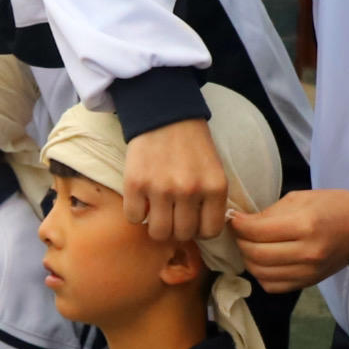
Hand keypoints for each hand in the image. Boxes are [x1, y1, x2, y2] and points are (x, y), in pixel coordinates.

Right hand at [120, 117, 229, 243]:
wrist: (164, 114)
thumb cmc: (191, 145)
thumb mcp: (214, 171)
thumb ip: (211, 201)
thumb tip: (200, 232)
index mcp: (215, 187)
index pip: (209, 231)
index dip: (200, 229)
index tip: (193, 220)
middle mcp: (190, 190)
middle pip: (182, 234)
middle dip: (177, 228)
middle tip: (173, 213)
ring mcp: (161, 188)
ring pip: (158, 232)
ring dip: (157, 225)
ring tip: (157, 210)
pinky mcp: (136, 183)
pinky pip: (134, 217)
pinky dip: (136, 213)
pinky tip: (142, 199)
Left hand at [227, 187, 348, 291]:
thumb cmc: (331, 206)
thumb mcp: (300, 199)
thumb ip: (270, 213)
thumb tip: (242, 223)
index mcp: (304, 225)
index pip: (258, 231)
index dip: (238, 225)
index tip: (232, 219)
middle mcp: (306, 252)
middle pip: (256, 254)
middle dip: (240, 242)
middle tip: (238, 232)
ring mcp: (307, 271)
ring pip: (261, 273)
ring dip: (248, 260)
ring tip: (248, 246)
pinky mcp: (308, 283)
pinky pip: (273, 286)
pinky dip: (261, 275)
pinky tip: (263, 262)